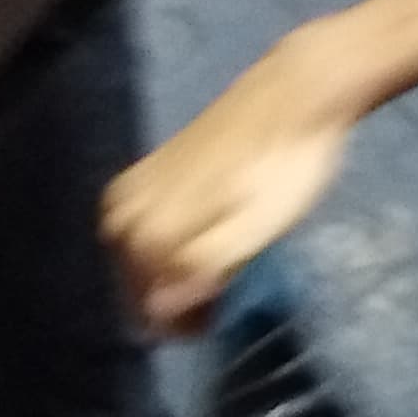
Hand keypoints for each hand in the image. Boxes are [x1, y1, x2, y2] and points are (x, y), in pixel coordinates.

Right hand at [102, 40, 359, 334]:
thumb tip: (160, 308)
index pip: (150, 307)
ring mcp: (130, 187)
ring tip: (214, 271)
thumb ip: (203, 268)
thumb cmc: (283, 168)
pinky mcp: (146, 168)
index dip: (184, 323)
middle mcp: (122, 212)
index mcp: (145, 232)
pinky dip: (167, 241)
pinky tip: (201, 237)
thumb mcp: (254, 229)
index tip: (216, 321)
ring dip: (168, 270)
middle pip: (139, 282)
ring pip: (139, 255)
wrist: (295, 93)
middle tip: (219, 299)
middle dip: (173, 297)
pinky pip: (144, 226)